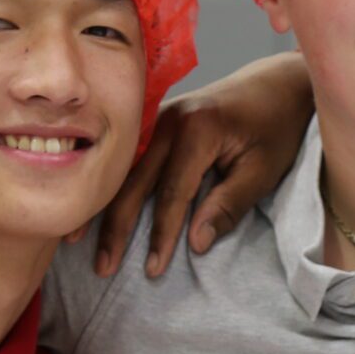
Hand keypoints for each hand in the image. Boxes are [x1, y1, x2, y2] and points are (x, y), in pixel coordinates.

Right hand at [92, 55, 315, 279]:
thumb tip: (195, 243)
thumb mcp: (263, 170)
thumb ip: (229, 205)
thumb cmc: (276, 128)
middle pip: (134, 181)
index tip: (154, 270)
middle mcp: (169, 119)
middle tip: (103, 268)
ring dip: (101, 207)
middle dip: (116, 227)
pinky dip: (110, 186)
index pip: (172, 193)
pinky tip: (91, 208)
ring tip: (77, 242)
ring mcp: (158, 118)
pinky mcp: (156, 123)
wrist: (277, 84)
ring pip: (122, 170)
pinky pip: (128, 159)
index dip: (162, 235)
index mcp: (197, 128)